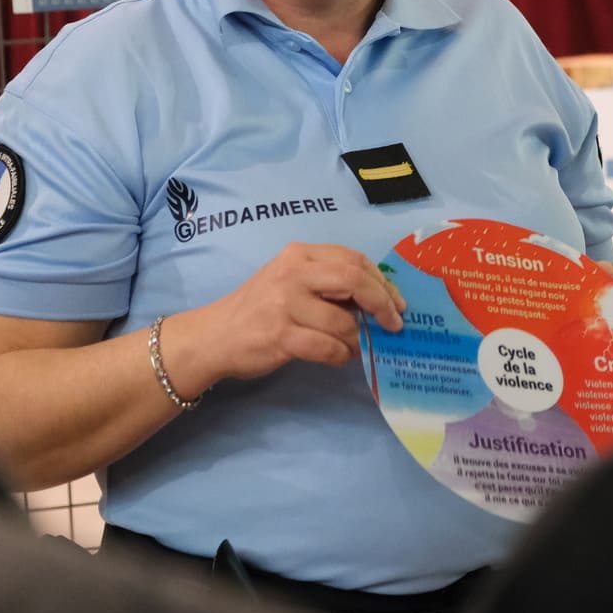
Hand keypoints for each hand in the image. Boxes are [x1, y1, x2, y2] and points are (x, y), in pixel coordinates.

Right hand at [198, 243, 406, 380]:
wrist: (215, 335)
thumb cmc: (259, 308)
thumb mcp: (291, 281)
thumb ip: (327, 282)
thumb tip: (378, 299)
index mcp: (299, 254)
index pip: (353, 260)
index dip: (382, 282)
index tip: (397, 303)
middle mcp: (293, 273)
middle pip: (354, 280)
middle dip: (382, 304)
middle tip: (393, 325)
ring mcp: (285, 304)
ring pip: (343, 322)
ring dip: (358, 340)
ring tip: (357, 347)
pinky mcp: (281, 335)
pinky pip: (328, 348)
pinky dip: (341, 356)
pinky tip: (339, 357)